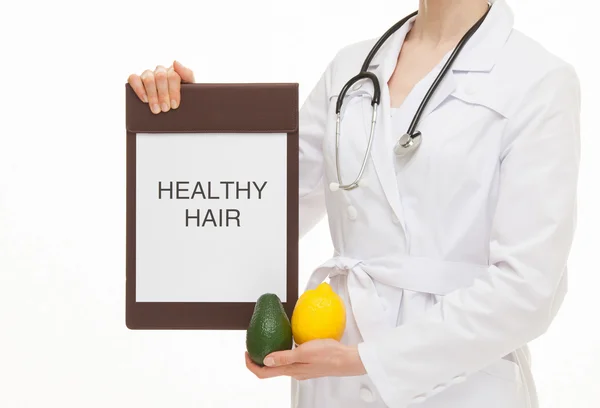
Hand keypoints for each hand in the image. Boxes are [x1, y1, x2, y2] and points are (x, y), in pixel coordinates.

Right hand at [127, 60, 194, 113]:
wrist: (173, 107)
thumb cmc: (182, 97)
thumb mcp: (189, 87)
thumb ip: (187, 74)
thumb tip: (175, 62)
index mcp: (173, 71)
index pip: (173, 76)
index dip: (174, 91)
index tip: (174, 105)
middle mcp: (160, 71)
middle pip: (160, 77)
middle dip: (163, 94)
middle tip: (165, 109)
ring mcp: (147, 75)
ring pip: (148, 79)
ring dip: (152, 95)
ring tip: (156, 109)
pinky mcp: (136, 79)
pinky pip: (133, 79)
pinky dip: (139, 89)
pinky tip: (144, 100)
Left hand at [245, 339, 365, 380]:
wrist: (346, 359)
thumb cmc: (328, 355)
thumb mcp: (304, 352)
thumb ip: (285, 357)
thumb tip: (266, 360)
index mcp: (291, 370)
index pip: (264, 373)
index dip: (251, 365)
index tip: (246, 353)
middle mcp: (294, 372)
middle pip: (270, 370)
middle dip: (258, 360)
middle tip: (253, 346)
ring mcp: (301, 369)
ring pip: (280, 366)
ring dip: (270, 357)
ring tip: (267, 342)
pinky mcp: (308, 365)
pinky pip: (290, 361)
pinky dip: (282, 354)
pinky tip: (287, 342)